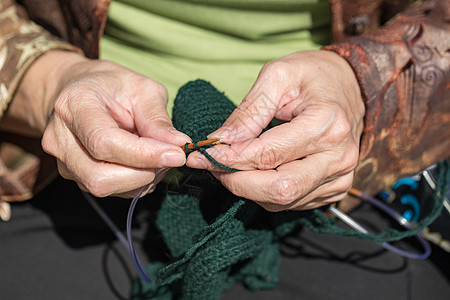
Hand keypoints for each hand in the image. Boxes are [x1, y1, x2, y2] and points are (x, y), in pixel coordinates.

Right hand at [5, 51, 189, 197]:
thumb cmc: (113, 87)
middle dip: (143, 173)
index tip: (176, 155)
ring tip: (155, 157)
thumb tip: (179, 144)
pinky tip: (142, 164)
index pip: (105, 142)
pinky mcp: (74, 175)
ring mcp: (63, 161)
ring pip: (104, 187)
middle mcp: (60, 137)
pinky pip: (108, 190)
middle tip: (170, 158)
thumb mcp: (142, 89)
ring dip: (140, 180)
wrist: (82, 91)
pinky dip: (134, 183)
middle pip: (100, 176)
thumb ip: (158, 119)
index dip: (144, 155)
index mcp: (74, 105)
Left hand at [187, 50, 364, 210]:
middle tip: (210, 165)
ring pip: (282, 200)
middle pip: (277, 189)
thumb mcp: (277, 76)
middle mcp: (338, 158)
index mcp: (327, 125)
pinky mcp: (334, 188)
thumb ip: (248, 112)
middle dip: (236, 181)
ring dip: (248, 187)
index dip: (229, 159)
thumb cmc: (313, 75)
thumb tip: (220, 142)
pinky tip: (255, 171)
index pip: (267, 155)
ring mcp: (339, 177)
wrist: (351, 86)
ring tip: (230, 164)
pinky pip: (291, 202)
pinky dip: (265, 191)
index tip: (200, 154)